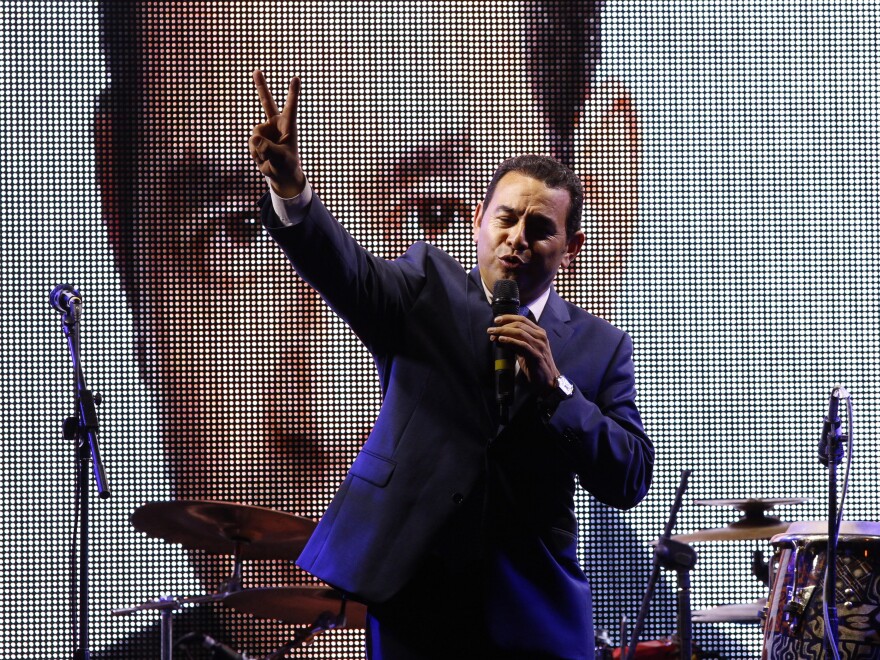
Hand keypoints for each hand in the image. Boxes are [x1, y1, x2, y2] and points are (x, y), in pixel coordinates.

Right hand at [249, 71, 305, 197]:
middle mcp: (276, 125)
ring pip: (256, 134)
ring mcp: (266, 130)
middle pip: (267, 103)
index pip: (291, 107)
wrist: (280, 174)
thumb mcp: (281, 159)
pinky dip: (255, 153)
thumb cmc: (287, 165)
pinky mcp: (257, 138)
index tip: (296, 78)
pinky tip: (263, 158)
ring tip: (269, 157)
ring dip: (260, 149)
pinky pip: (251, 143)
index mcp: (289, 126)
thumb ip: (268, 149)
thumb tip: (254, 138)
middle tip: (257, 71)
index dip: (293, 93)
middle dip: (261, 86)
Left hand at [487, 313, 558, 395]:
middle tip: (491, 330)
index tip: (496, 320)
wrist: (548, 381)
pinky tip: (501, 340)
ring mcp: (539, 345)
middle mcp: (540, 336)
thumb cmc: (536, 365)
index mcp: (539, 333)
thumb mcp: (525, 350)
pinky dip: (510, 341)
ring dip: (503, 332)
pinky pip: (522, 344)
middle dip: (503, 326)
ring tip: (493, 335)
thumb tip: (500, 336)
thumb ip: (516, 342)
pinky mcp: (536, 355)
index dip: (508, 317)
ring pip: (520, 332)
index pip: (522, 319)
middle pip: (519, 324)